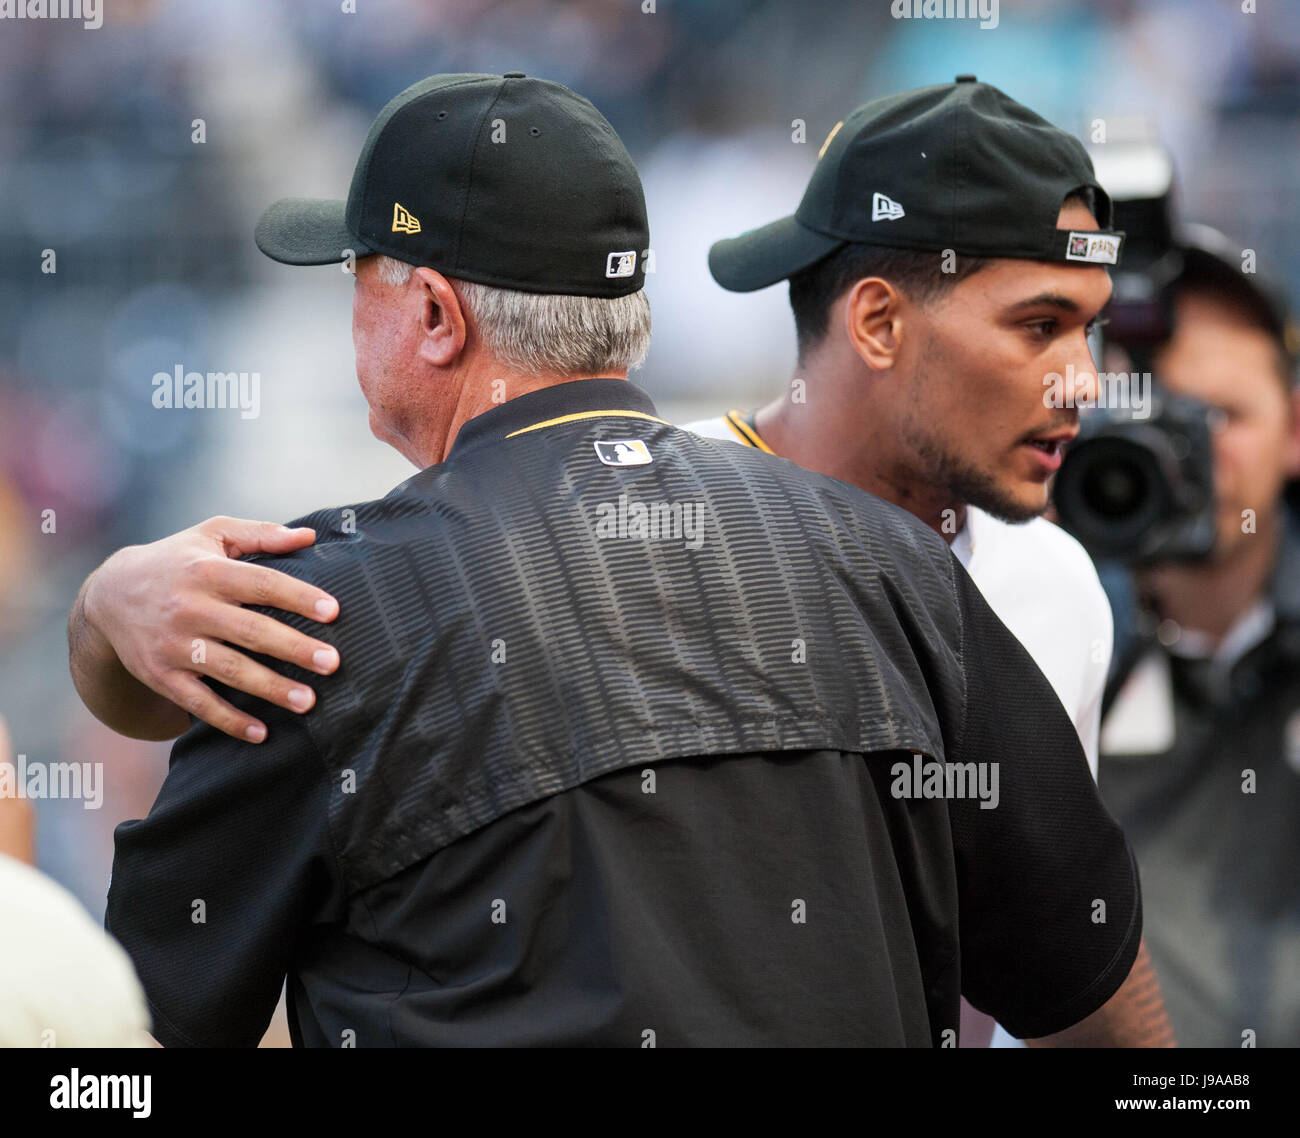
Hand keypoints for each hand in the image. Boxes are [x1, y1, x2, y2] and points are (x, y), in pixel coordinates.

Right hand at [78, 516, 340, 742]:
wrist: (109, 595)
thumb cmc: (177, 561)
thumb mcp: (212, 535)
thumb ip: (261, 534)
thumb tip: (309, 536)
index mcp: (208, 571)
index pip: (260, 583)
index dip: (297, 596)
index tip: (333, 611)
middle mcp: (190, 608)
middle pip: (250, 630)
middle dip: (293, 648)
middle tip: (332, 662)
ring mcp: (174, 645)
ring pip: (229, 670)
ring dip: (271, 688)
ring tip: (309, 701)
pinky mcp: (161, 675)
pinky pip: (198, 703)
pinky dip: (229, 721)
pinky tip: (262, 733)